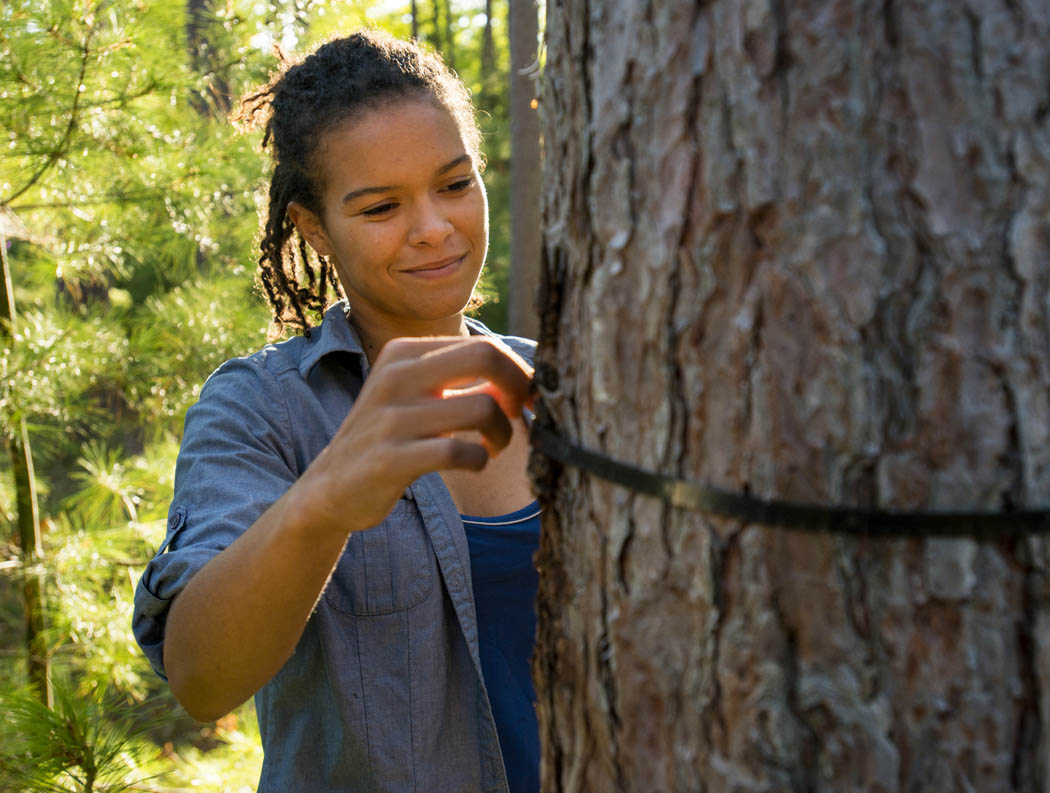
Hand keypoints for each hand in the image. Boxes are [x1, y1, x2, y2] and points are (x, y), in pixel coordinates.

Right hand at [290, 336, 533, 535]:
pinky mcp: (391, 458)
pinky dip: (479, 460)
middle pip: (486, 357)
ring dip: (501, 434)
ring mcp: (391, 418)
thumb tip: (523, 376)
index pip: (482, 345)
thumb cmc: (389, 439)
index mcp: (402, 353)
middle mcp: (395, 376)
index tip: (528, 398)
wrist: (330, 489)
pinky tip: (473, 463)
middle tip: (521, 414)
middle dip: (518, 386)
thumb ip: (458, 378)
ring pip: (482, 407)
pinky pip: (460, 451)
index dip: (518, 371)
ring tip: (492, 446)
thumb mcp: (413, 395)